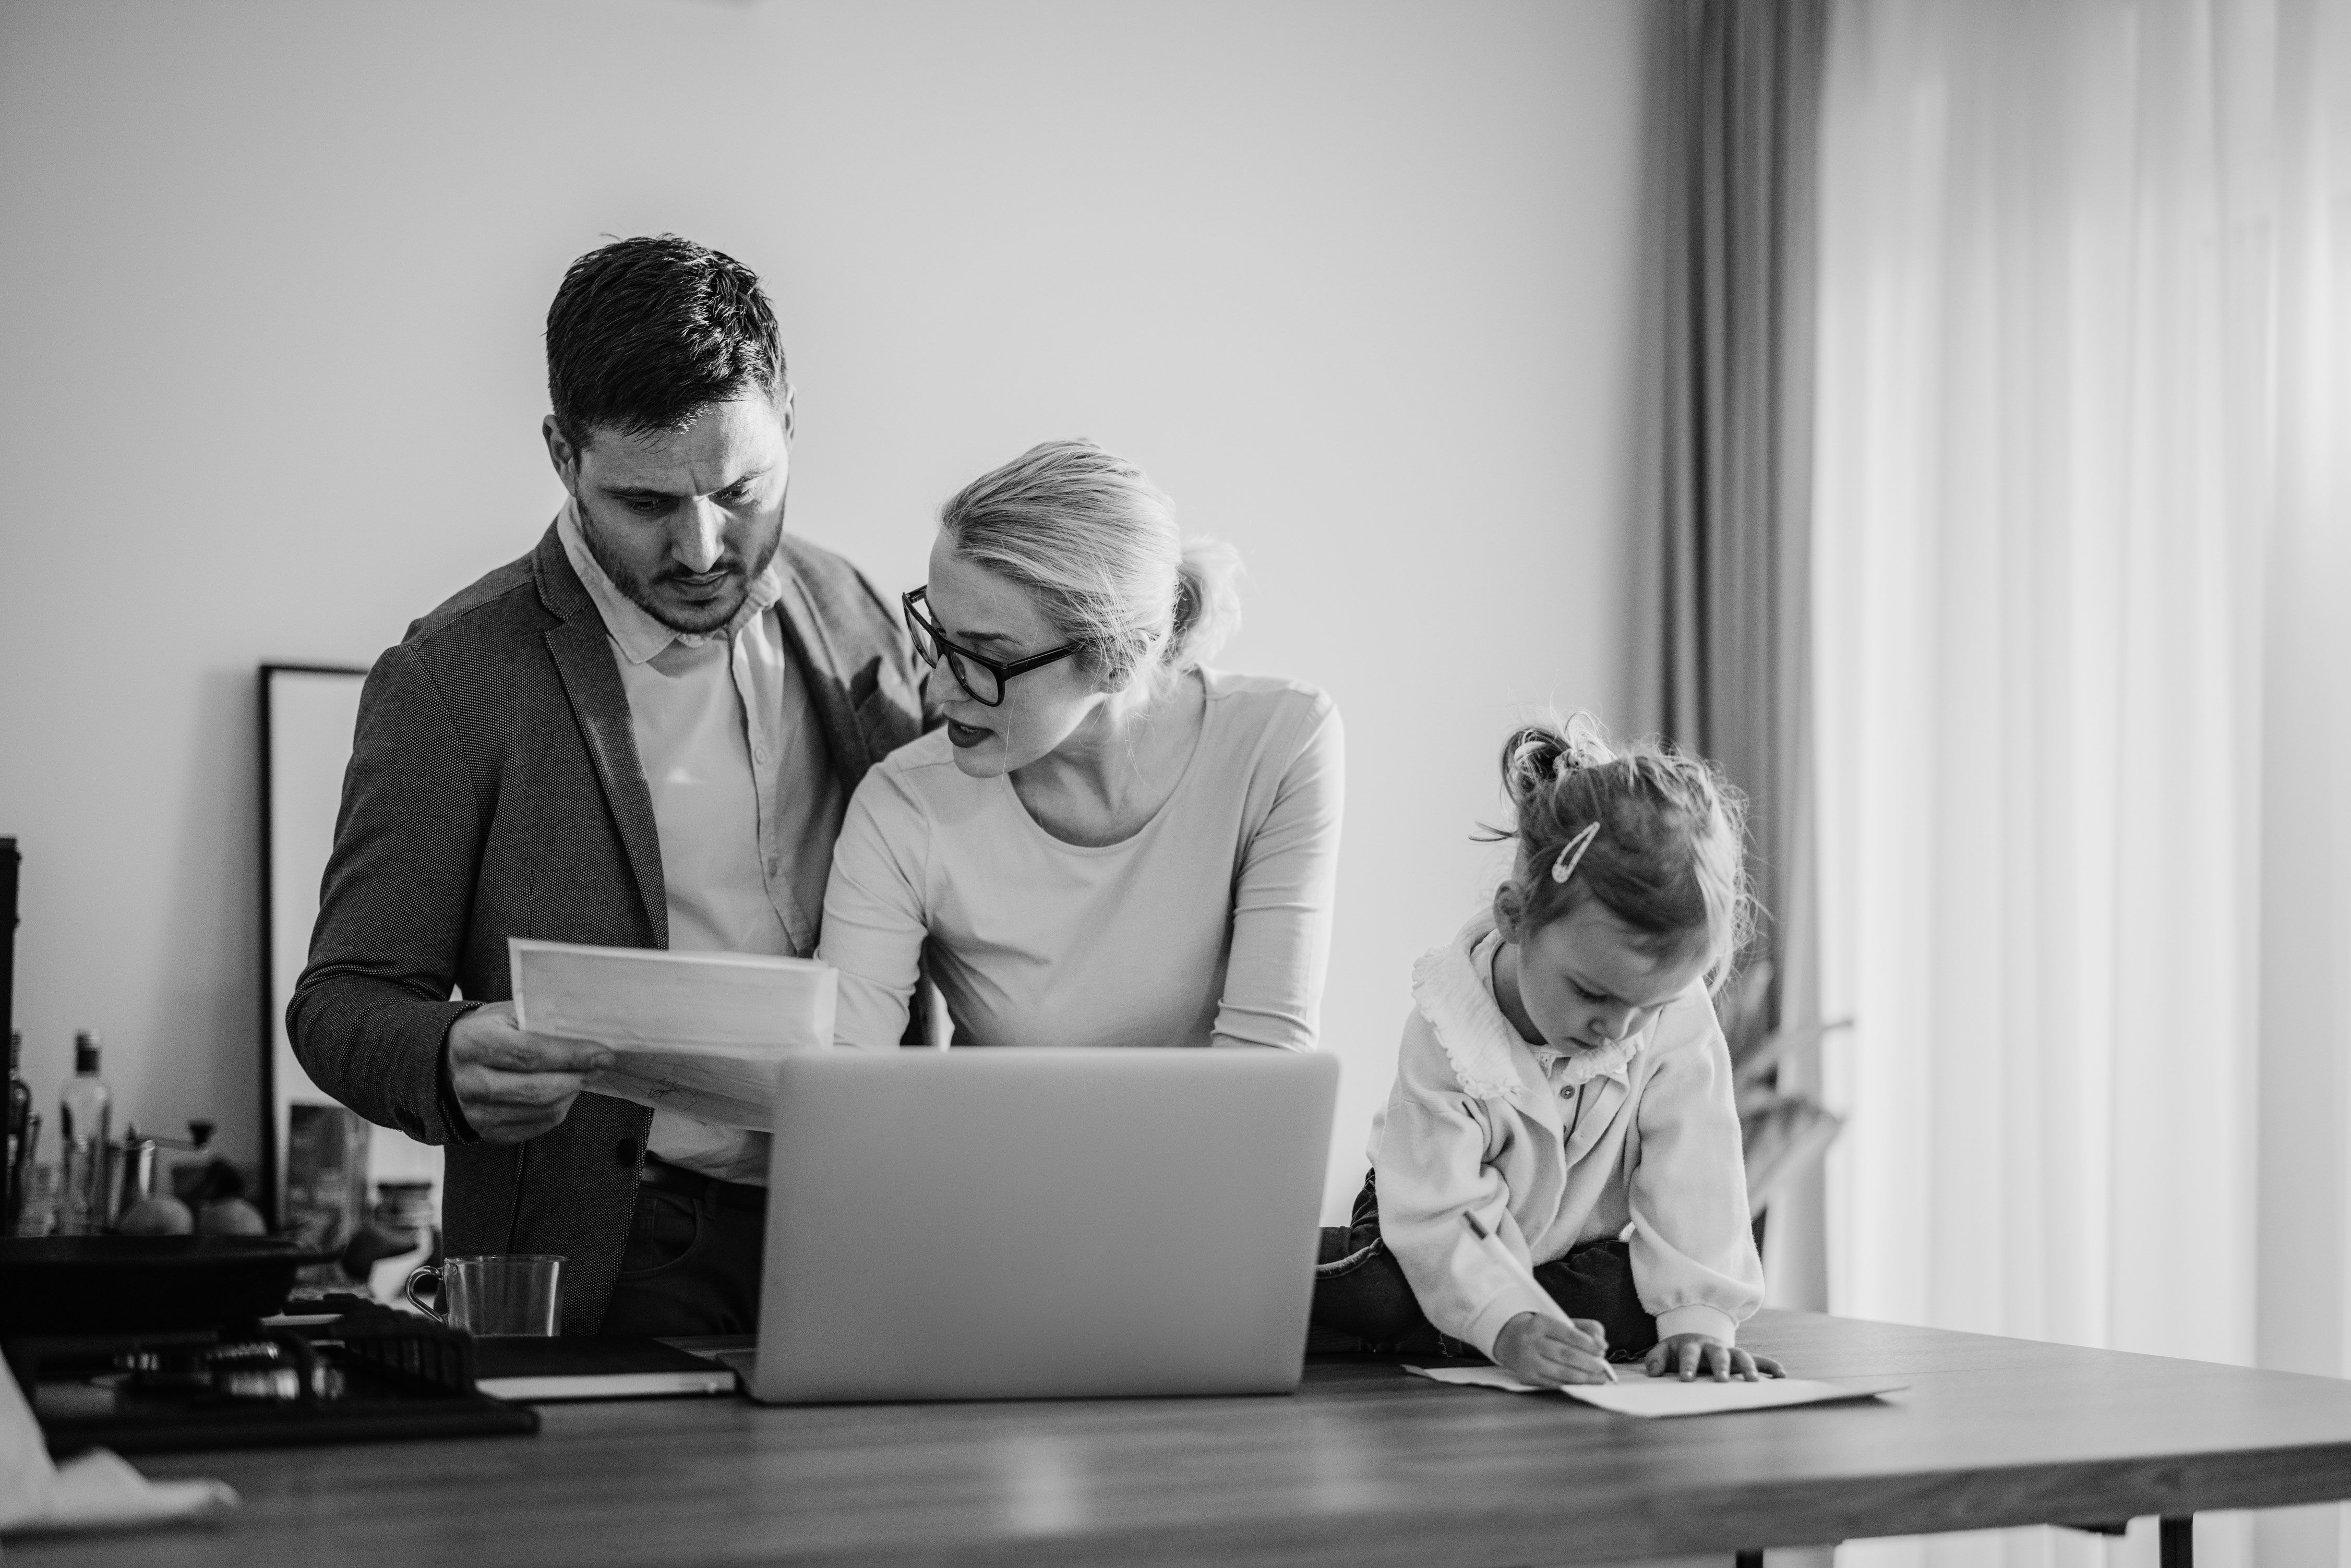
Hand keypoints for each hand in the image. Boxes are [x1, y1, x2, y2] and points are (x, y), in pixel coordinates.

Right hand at [446, 1002, 612, 1143]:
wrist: (452, 1061)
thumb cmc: (492, 1031)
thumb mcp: (509, 1013)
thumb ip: (542, 1019)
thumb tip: (590, 1028)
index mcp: (472, 1042)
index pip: (529, 1052)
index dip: (571, 1055)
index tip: (602, 1053)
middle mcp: (469, 1081)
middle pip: (537, 1088)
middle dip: (577, 1077)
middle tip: (601, 1065)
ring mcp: (475, 1111)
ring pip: (542, 1110)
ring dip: (571, 1093)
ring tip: (582, 1075)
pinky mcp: (488, 1132)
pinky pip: (537, 1126)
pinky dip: (558, 1109)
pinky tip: (562, 1092)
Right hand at [1494, 1312, 1614, 1385]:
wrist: (1512, 1341)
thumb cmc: (1546, 1332)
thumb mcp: (1563, 1322)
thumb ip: (1587, 1329)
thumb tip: (1602, 1344)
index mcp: (1541, 1322)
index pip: (1569, 1334)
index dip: (1588, 1344)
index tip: (1602, 1351)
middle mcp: (1530, 1340)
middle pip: (1566, 1354)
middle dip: (1589, 1363)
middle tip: (1603, 1368)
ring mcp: (1527, 1360)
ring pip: (1561, 1372)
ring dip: (1584, 1377)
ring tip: (1599, 1379)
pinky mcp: (1526, 1376)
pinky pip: (1553, 1383)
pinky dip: (1572, 1384)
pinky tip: (1583, 1383)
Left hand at [1642, 1332, 1784, 1381]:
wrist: (1695, 1335)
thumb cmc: (1678, 1350)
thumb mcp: (1663, 1351)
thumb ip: (1655, 1359)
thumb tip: (1653, 1371)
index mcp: (1692, 1345)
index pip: (1689, 1354)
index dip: (1687, 1365)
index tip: (1686, 1379)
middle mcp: (1713, 1347)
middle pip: (1718, 1354)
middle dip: (1720, 1366)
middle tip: (1722, 1380)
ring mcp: (1729, 1351)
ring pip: (1741, 1356)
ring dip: (1748, 1367)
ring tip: (1754, 1381)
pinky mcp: (1741, 1357)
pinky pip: (1759, 1360)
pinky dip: (1770, 1366)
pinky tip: (1781, 1375)